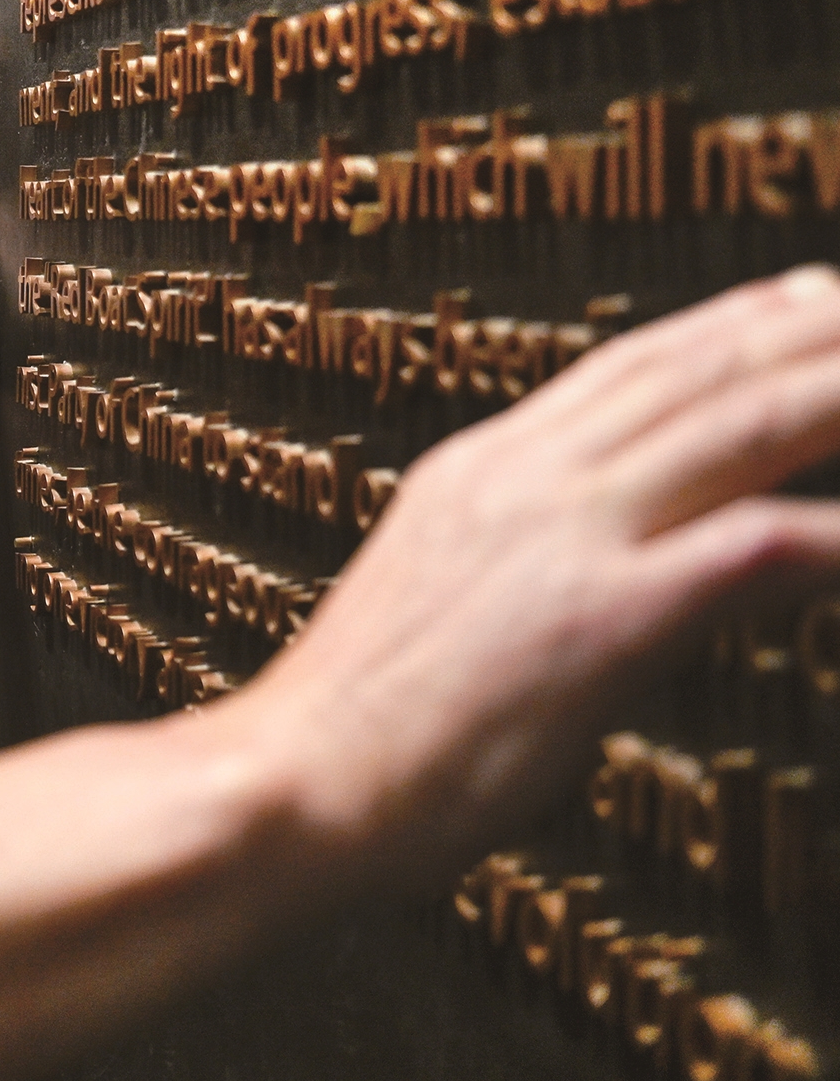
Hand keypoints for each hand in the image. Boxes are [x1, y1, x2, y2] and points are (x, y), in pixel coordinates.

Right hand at [238, 265, 839, 888]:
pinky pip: (757, 546)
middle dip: (802, 332)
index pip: (625, 367)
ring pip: (737, 428)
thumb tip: (639, 556)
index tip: (798, 298)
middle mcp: (521, 480)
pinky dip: (835, 531)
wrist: (295, 781)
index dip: (724, 326)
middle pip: (693, 373)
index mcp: (476, 470)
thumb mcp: (446, 602)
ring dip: (835, 393)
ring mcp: (561, 541)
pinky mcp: (601, 619)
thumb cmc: (360, 726)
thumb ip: (538, 558)